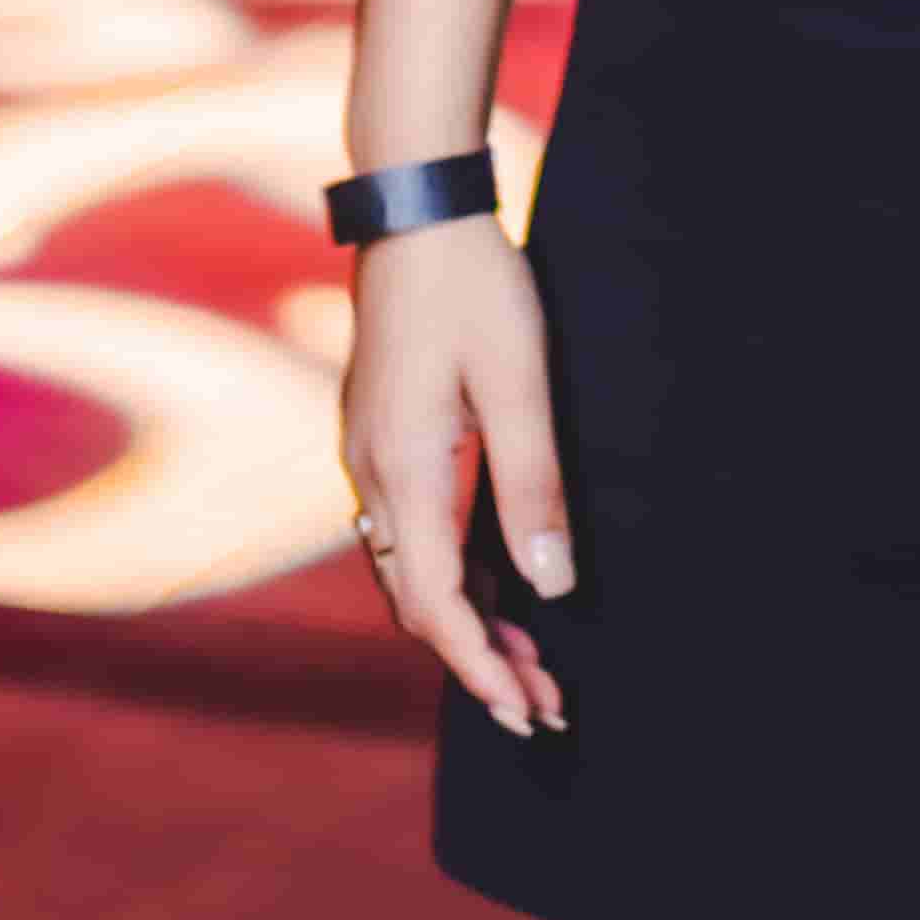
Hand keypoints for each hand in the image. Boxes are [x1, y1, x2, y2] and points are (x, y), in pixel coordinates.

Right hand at [339, 218, 572, 741]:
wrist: (414, 207)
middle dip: (480, 658)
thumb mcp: (519, 381)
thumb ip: (532, 484)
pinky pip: (409, 531)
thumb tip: (550, 586)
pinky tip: (495, 582)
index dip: (483, 667)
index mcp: (404, 470)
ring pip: (412, 569)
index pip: (439, 605)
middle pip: (420, 600)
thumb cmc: (473, 285)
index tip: (528, 712)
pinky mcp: (379, 433)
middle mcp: (372, 475)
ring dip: (467, 618)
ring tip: (531, 658)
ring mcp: (369, 453)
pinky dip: (451, 572)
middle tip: (546, 703)